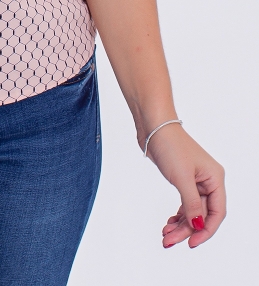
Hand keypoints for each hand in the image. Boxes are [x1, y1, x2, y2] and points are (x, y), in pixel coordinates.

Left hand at [143, 123, 224, 247]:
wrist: (153, 126)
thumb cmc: (170, 145)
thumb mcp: (182, 178)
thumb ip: (192, 204)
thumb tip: (197, 226)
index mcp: (214, 179)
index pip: (216, 213)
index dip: (205, 231)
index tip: (192, 243)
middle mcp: (207, 181)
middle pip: (202, 214)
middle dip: (187, 230)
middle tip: (170, 240)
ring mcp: (195, 181)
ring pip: (192, 211)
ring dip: (180, 225)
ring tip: (166, 235)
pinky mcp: (182, 180)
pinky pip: (184, 204)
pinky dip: (177, 215)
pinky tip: (169, 223)